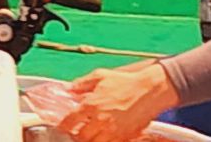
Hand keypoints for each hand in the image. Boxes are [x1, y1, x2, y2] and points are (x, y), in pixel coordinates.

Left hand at [59, 62, 177, 141]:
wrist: (149, 91)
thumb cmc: (125, 82)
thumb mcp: (100, 76)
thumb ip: (81, 83)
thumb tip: (69, 89)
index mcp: (91, 104)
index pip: (70, 120)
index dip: (63, 126)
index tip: (61, 128)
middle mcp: (100, 120)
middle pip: (81, 137)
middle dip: (76, 136)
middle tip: (74, 134)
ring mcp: (113, 130)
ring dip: (90, 140)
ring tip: (89, 135)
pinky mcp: (125, 136)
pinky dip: (105, 141)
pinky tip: (104, 136)